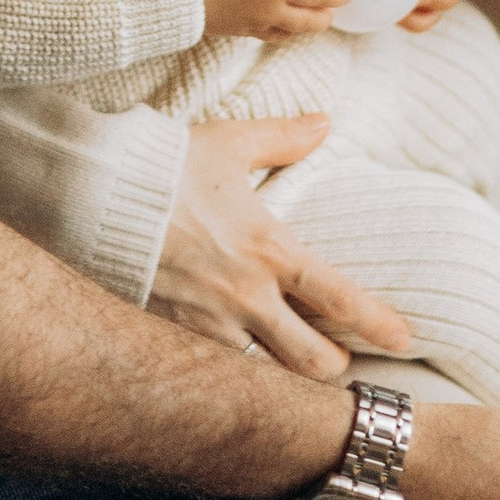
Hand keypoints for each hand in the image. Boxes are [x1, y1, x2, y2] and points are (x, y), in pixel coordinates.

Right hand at [152, 114, 416, 375]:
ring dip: (286, 374)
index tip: (406, 338)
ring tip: (292, 363)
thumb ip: (283, 138)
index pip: (340, 299)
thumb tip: (325, 122)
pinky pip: (217, 369)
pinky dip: (234, 371)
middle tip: (341, 356)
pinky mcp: (173, 335)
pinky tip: (237, 362)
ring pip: (267, 377)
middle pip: (313, 361)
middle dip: (335, 366)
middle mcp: (246, 297)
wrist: (92, 195)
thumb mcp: (229, 143)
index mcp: (270, 250)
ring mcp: (209, 323)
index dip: (380, 324)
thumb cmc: (164, 164)